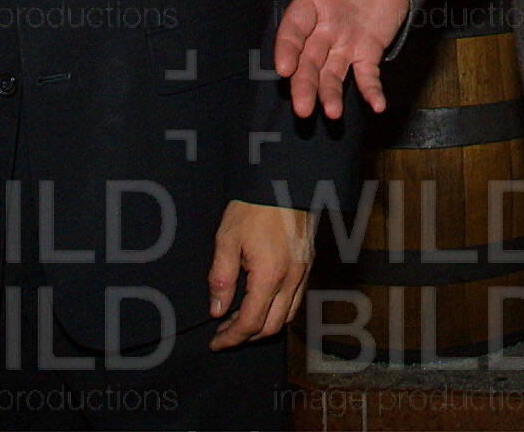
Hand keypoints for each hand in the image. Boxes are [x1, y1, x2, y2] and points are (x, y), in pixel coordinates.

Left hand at [206, 200, 312, 350]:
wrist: (282, 182)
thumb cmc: (253, 208)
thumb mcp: (227, 240)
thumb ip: (221, 279)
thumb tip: (217, 310)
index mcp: (270, 275)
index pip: (251, 322)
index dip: (231, 338)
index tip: (215, 342)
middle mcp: (292, 279)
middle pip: (271, 326)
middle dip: (246, 336)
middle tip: (224, 332)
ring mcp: (303, 272)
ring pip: (287, 316)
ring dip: (263, 325)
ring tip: (240, 319)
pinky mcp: (308, 264)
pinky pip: (296, 299)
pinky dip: (278, 310)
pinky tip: (261, 301)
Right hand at [276, 0, 409, 118]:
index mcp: (311, 2)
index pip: (293, 30)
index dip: (287, 49)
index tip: (285, 68)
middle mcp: (323, 28)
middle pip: (308, 61)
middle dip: (304, 84)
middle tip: (303, 108)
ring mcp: (345, 41)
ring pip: (332, 73)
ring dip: (330, 93)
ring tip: (332, 113)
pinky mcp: (368, 49)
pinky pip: (367, 74)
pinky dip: (371, 90)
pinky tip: (377, 106)